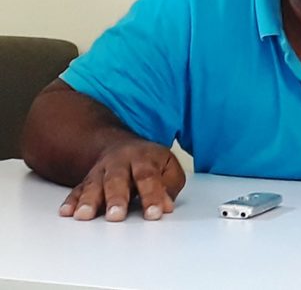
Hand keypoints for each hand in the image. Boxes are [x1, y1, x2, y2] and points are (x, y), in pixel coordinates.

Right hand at [58, 140, 185, 221]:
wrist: (122, 147)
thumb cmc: (150, 162)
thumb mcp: (168, 167)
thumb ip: (170, 185)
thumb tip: (166, 205)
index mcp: (144, 158)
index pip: (148, 177)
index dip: (152, 195)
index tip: (154, 214)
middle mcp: (120, 163)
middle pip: (117, 179)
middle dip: (116, 198)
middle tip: (116, 216)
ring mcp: (101, 171)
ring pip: (94, 184)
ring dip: (89, 200)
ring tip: (84, 216)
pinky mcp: (87, 180)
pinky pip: (77, 189)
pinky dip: (71, 201)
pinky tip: (67, 212)